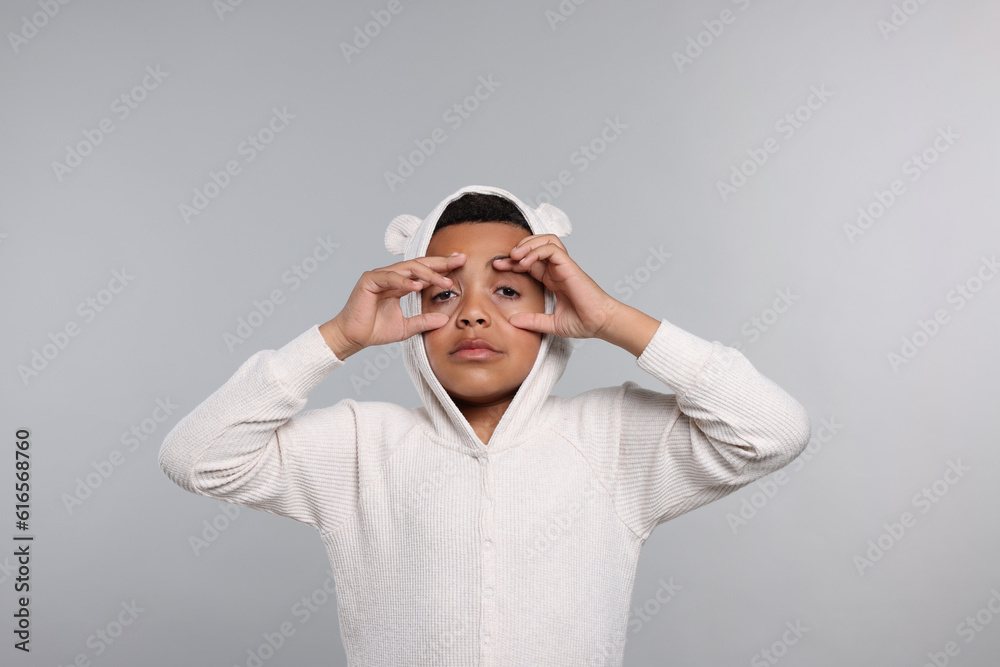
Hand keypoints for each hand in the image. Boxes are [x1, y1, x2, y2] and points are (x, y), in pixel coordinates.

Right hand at [321, 254, 465, 357]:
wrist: (353, 337)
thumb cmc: (375, 330)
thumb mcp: (407, 327)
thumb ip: (424, 321)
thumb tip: (444, 320)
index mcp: (399, 284)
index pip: (424, 271)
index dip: (442, 267)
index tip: (460, 263)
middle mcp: (390, 276)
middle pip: (419, 264)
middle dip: (440, 262)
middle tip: (459, 260)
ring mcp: (379, 276)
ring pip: (407, 268)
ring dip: (427, 274)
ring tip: (444, 280)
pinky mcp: (369, 280)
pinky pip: (389, 277)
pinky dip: (403, 281)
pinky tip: (417, 286)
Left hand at [491, 234, 619, 339]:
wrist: (600, 324)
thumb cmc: (583, 322)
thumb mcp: (550, 324)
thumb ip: (532, 321)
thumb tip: (512, 322)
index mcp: (552, 279)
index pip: (529, 262)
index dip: (512, 262)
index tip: (498, 268)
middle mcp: (557, 270)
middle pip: (535, 247)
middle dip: (516, 250)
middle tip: (502, 261)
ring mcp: (564, 266)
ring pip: (545, 240)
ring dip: (527, 244)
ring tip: (514, 256)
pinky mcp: (569, 266)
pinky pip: (551, 248)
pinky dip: (536, 251)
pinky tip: (525, 262)